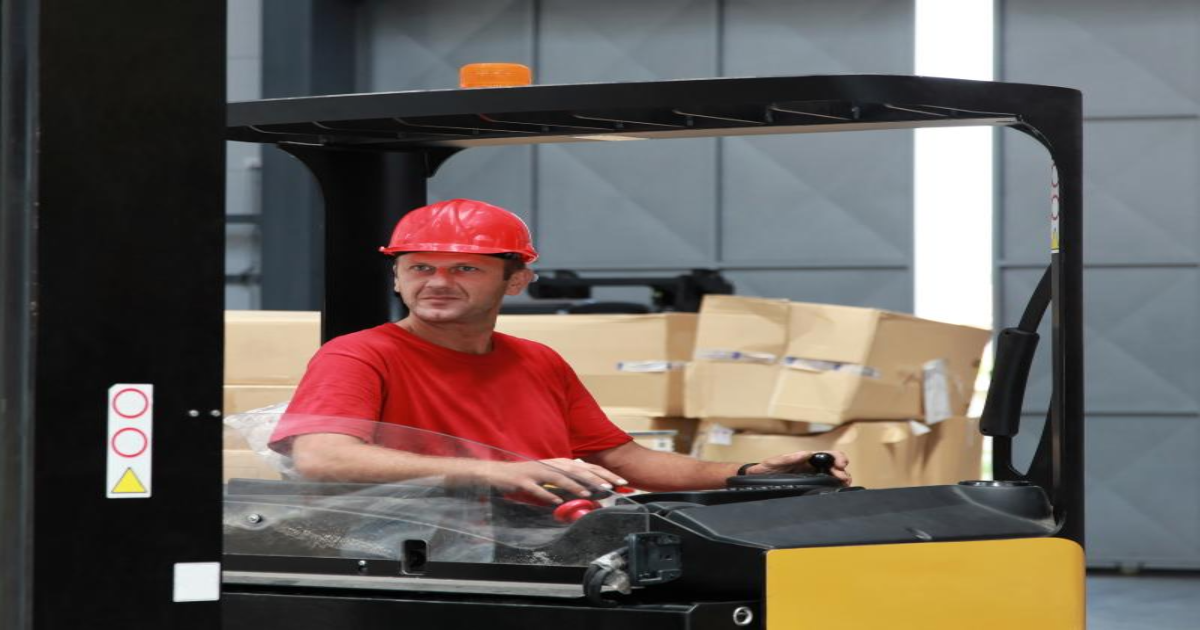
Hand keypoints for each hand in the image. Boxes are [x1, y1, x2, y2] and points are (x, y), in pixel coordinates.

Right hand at [468, 459, 627, 504]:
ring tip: (589, 492)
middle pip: (577, 469)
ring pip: (559, 478)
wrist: (497, 474)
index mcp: (558, 462)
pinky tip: (556, 502)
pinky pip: (536, 489)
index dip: (604, 473)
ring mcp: (535, 471)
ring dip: (574, 485)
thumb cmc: (526, 476)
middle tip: (612, 486)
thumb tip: (589, 489)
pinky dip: (547, 495)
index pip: (586, 466)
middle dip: (596, 477)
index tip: (619, 481)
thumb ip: (567, 480)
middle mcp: (549, 464)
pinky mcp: (523, 481)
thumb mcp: (549, 476)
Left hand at [745, 450, 851, 485]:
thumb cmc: (766, 468)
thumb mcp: (776, 461)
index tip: (841, 464)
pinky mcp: (810, 486)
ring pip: (832, 476)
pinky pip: (825, 485)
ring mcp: (812, 476)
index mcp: (807, 458)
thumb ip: (790, 458)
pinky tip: (837, 490)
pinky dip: (834, 486)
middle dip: (843, 470)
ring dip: (841, 478)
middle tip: (843, 477)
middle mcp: (812, 466)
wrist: (758, 479)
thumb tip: (806, 454)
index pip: (827, 455)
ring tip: (843, 483)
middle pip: (834, 465)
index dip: (837, 457)